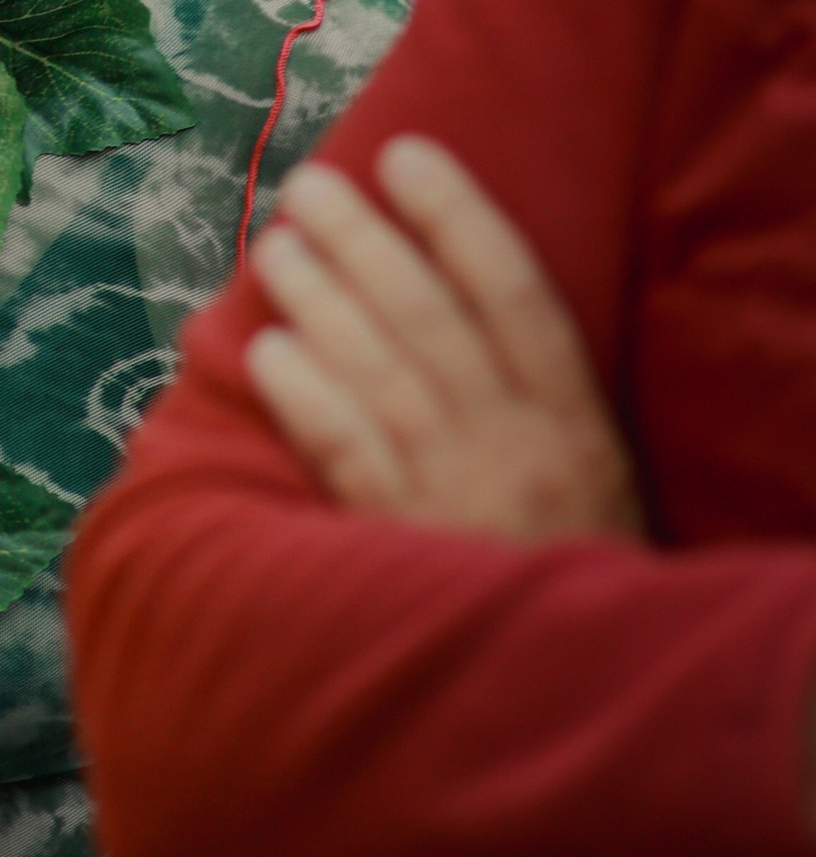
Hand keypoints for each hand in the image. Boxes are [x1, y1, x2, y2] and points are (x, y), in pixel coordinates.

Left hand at [245, 137, 642, 544]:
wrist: (566, 703)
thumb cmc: (565, 570)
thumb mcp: (588, 479)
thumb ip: (530, 398)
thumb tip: (434, 288)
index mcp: (574, 425)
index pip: (518, 294)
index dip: (460, 215)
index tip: (407, 152)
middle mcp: (517, 448)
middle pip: (431, 317)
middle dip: (366, 240)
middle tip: (311, 184)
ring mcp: (456, 496)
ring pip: (380, 373)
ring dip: (321, 300)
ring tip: (276, 246)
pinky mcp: (399, 548)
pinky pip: (348, 455)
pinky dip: (307, 398)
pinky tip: (266, 353)